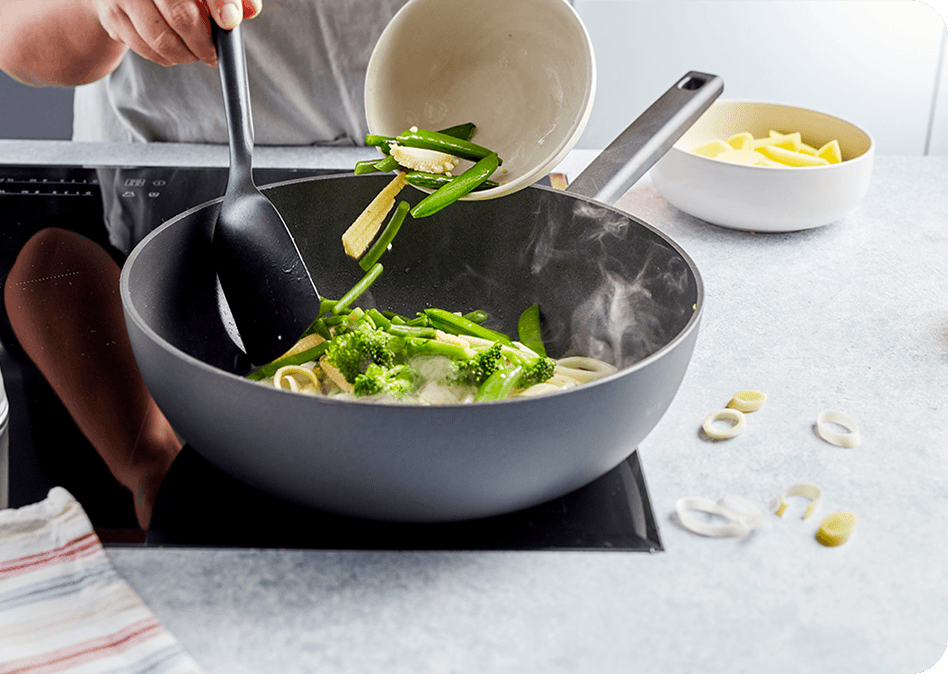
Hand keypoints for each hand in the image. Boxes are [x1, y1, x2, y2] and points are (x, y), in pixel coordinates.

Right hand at [94, 0, 261, 67]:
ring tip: (195, 52)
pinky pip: (145, 49)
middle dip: (203, 43)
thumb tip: (249, 10)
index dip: (219, 3)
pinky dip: (165, 57)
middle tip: (213, 54)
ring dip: (185, 55)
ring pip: (161, 39)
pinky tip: (173, 48)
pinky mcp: (111, 15)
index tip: (229, 23)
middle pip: (180, 16)